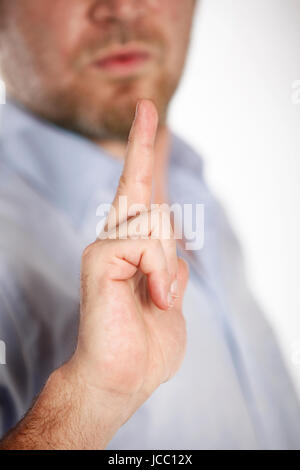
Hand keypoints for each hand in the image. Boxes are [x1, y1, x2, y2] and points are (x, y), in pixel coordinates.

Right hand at [0, 100, 188, 449]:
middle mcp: (114, 237)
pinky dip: (161, 274)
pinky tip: (155, 297)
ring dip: (169, 266)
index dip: (144, 148)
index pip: (140, 187)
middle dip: (164, 238)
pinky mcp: (99, 256)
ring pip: (156, 222)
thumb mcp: (171, 297)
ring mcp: (104, 244)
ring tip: (159, 298)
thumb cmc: (146, 344)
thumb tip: (174, 251)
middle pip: (146, 191)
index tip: (147, 110)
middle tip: (161, 291)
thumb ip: (170, 267)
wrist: (123, 376)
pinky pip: (146, 243)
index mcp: (132, 246)